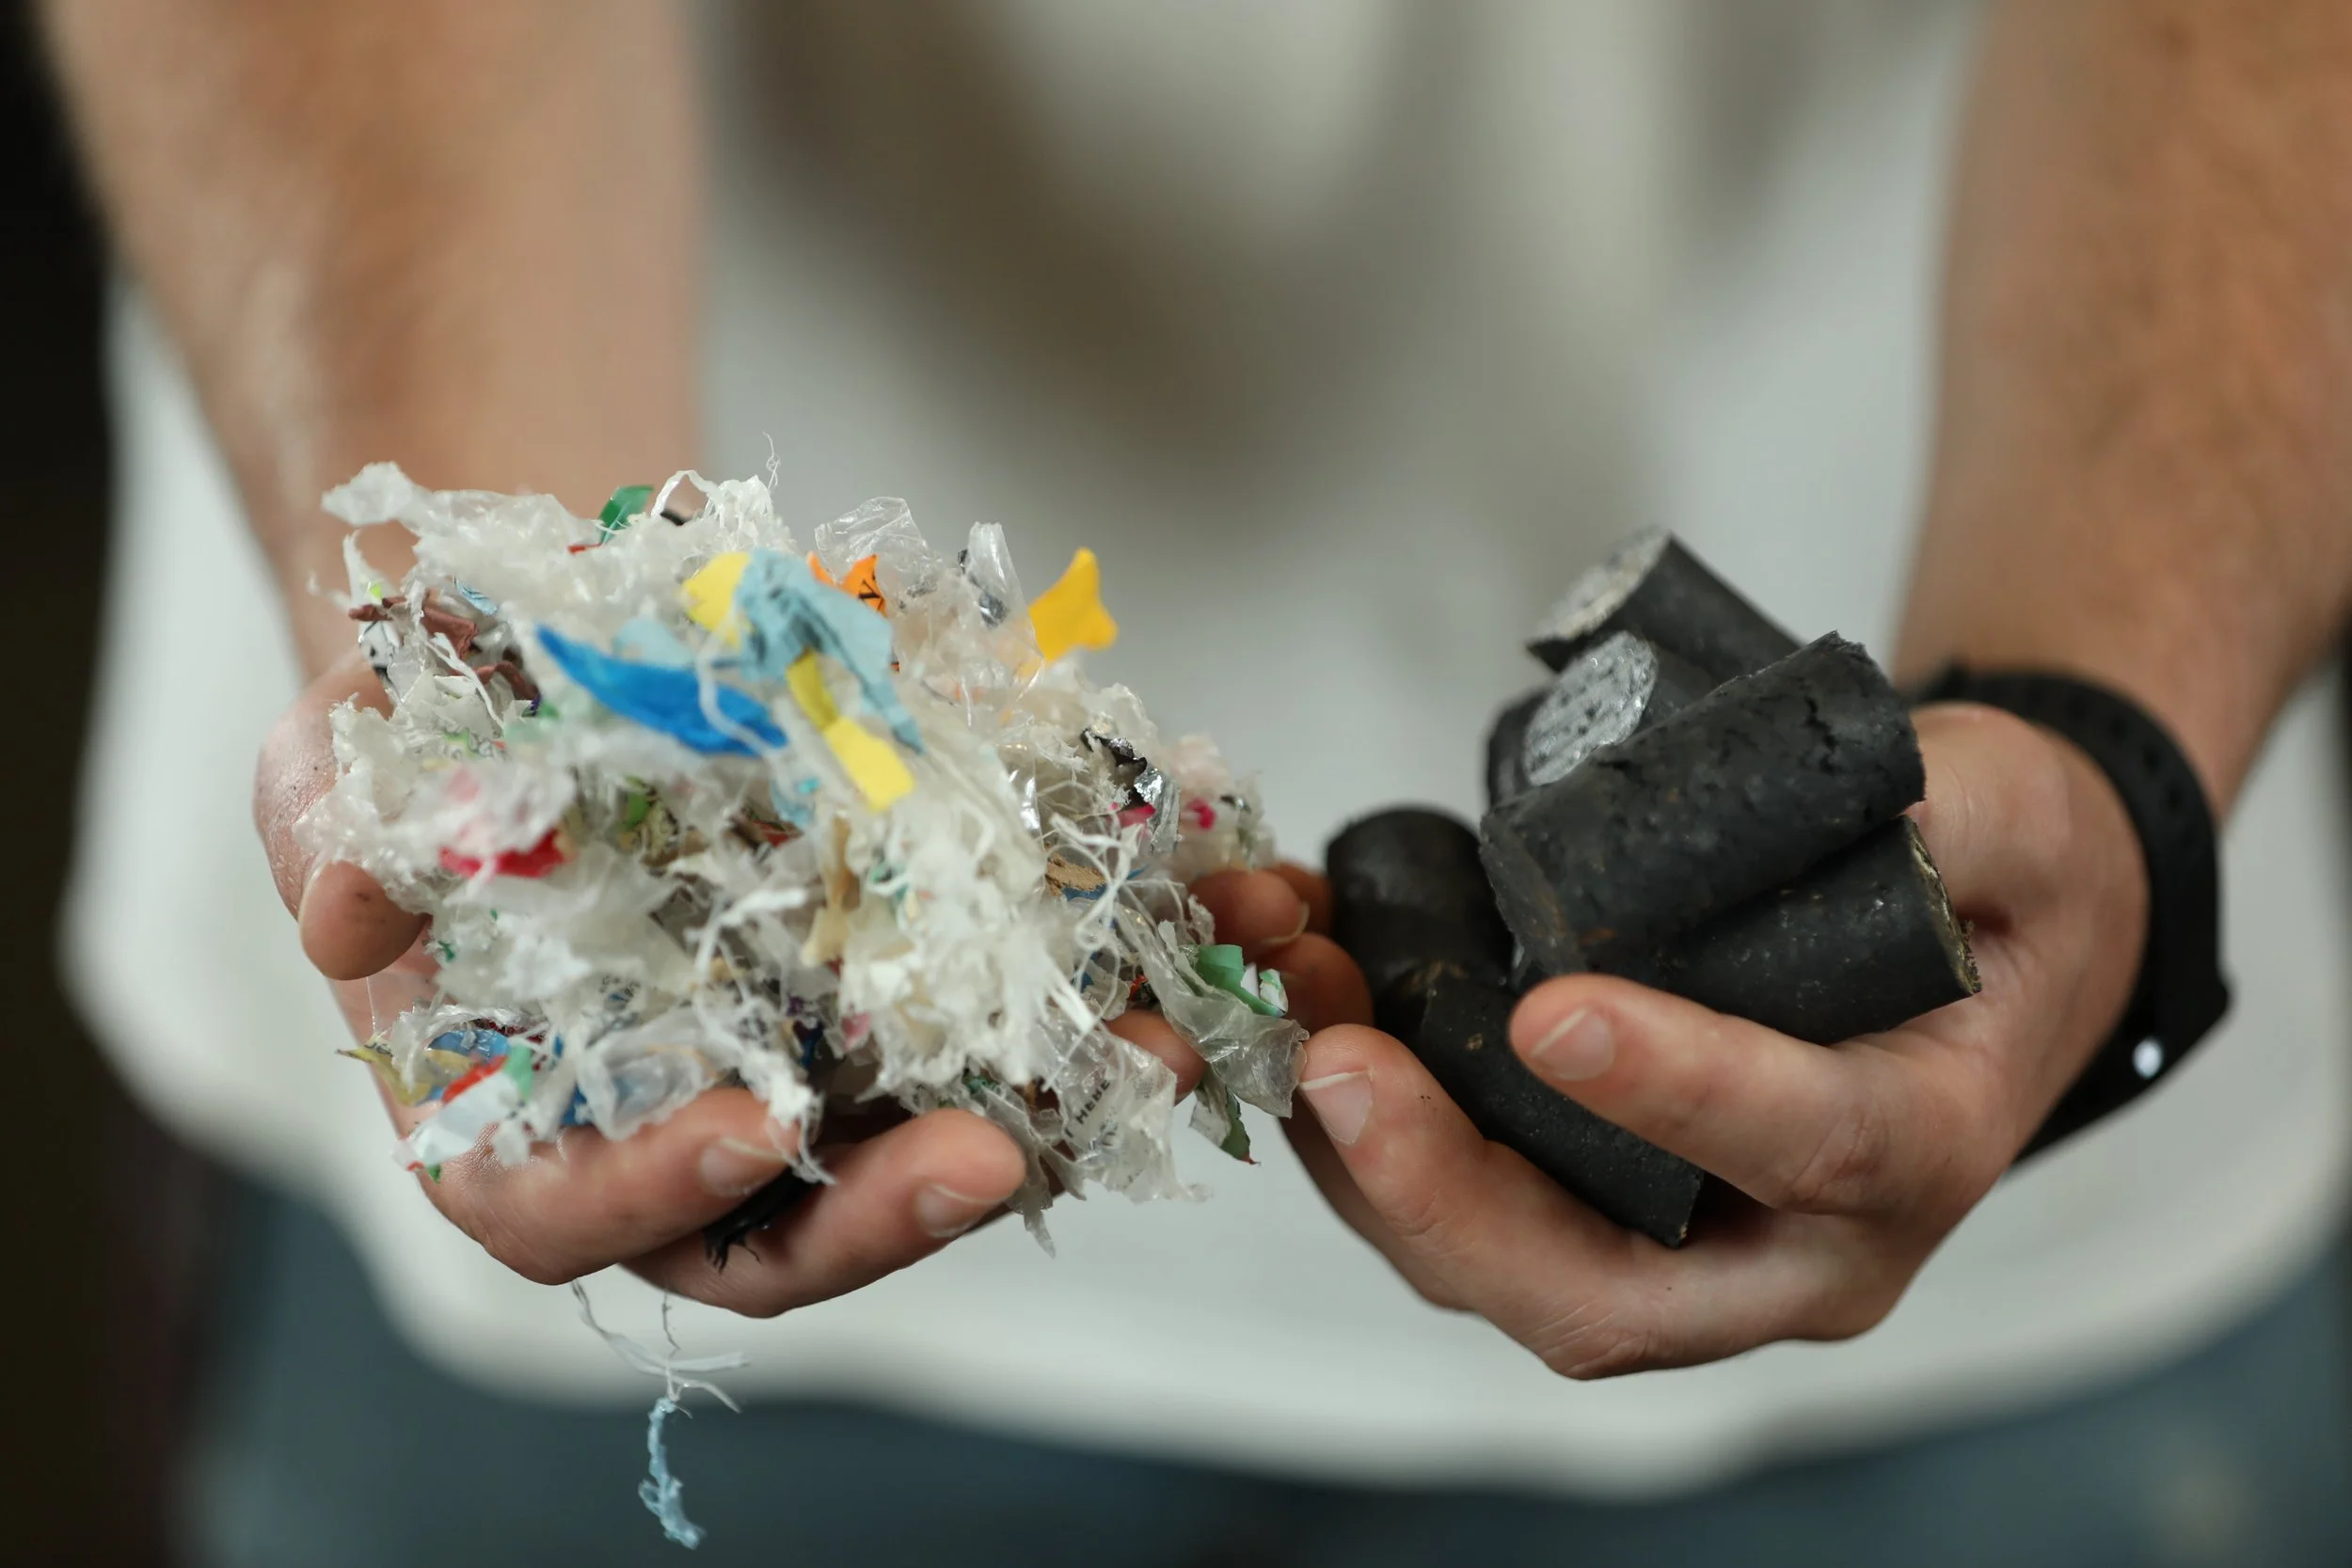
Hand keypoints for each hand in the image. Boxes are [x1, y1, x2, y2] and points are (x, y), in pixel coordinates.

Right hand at [253, 652, 1318, 1314]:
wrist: (541, 663)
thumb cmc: (423, 750)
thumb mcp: (339, 776)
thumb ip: (343, 849)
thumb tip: (345, 919)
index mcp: (512, 1125)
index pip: (569, 1213)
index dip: (656, 1188)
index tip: (754, 1123)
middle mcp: (663, 1132)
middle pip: (779, 1231)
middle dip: (890, 1211)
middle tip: (999, 1153)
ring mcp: (791, 1074)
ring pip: (913, 1149)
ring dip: (1041, 1120)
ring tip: (1147, 1053)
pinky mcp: (887, 1004)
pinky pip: (983, 1036)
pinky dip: (1074, 1009)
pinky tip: (1159, 957)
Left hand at [1284, 703, 2149, 1375]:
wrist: (1985, 949)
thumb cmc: (1998, 890)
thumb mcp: (2017, 814)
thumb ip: (1956, 808)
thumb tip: (1856, 800)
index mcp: (1917, 1150)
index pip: (1804, 1147)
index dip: (1677, 1093)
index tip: (1552, 1014)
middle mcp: (1792, 1248)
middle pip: (1602, 1291)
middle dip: (1451, 1193)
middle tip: (1343, 1064)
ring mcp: (1683, 1251)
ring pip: (1499, 1267)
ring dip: (1371, 1160)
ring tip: (1294, 1007)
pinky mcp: (1592, 1213)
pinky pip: (1461, 1213)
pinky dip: (1364, 1134)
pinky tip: (1307, 1013)